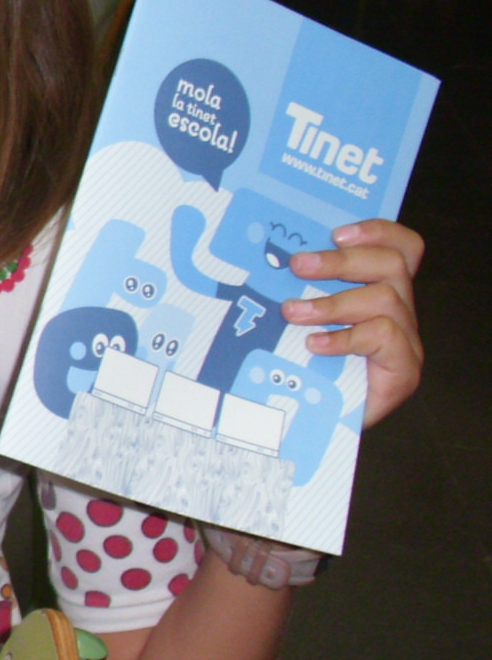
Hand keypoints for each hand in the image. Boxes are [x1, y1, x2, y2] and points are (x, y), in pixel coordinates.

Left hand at [284, 218, 423, 426]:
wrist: (308, 428)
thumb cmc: (299, 371)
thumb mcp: (294, 324)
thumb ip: (295, 291)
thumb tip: (254, 260)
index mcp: (379, 293)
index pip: (401, 248)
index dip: (378, 231)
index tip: (335, 232)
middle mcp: (399, 313)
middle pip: (393, 264)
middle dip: (342, 261)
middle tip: (297, 265)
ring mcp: (405, 342)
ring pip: (386, 298)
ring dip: (334, 302)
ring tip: (293, 312)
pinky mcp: (403, 371)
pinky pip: (385, 336)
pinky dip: (347, 337)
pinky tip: (315, 345)